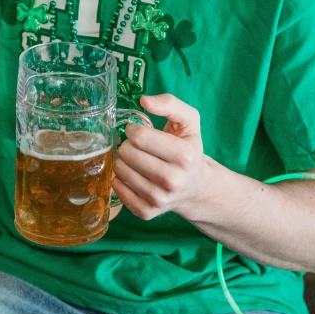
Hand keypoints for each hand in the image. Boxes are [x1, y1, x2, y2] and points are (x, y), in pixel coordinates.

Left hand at [112, 93, 207, 219]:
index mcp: (184, 156)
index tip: (137, 130)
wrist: (196, 186)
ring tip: (136, 160)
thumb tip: (144, 101)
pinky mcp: (147, 212)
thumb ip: (169, 104)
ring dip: (123, 161)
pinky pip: (118, 190)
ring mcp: (159, 199)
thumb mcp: (189, 121)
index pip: (140, 137)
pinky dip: (120, 179)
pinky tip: (132, 175)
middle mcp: (173, 180)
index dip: (133, 129)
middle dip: (128, 144)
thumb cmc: (188, 147)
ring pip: (120, 171)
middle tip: (138, 147)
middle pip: (127, 153)